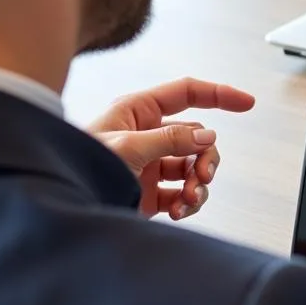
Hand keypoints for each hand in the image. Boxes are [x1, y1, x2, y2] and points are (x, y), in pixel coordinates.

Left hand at [89, 77, 254, 220]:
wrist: (58, 206)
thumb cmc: (76, 167)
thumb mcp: (125, 148)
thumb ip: (169, 140)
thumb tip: (206, 137)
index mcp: (138, 112)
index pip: (187, 94)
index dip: (219, 94)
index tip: (246, 102)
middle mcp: (147, 136)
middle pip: (198, 137)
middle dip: (205, 157)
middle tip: (203, 176)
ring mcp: (151, 164)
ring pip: (194, 166)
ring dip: (198, 183)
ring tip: (190, 198)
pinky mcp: (150, 193)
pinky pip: (183, 193)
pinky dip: (188, 202)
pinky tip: (181, 210)